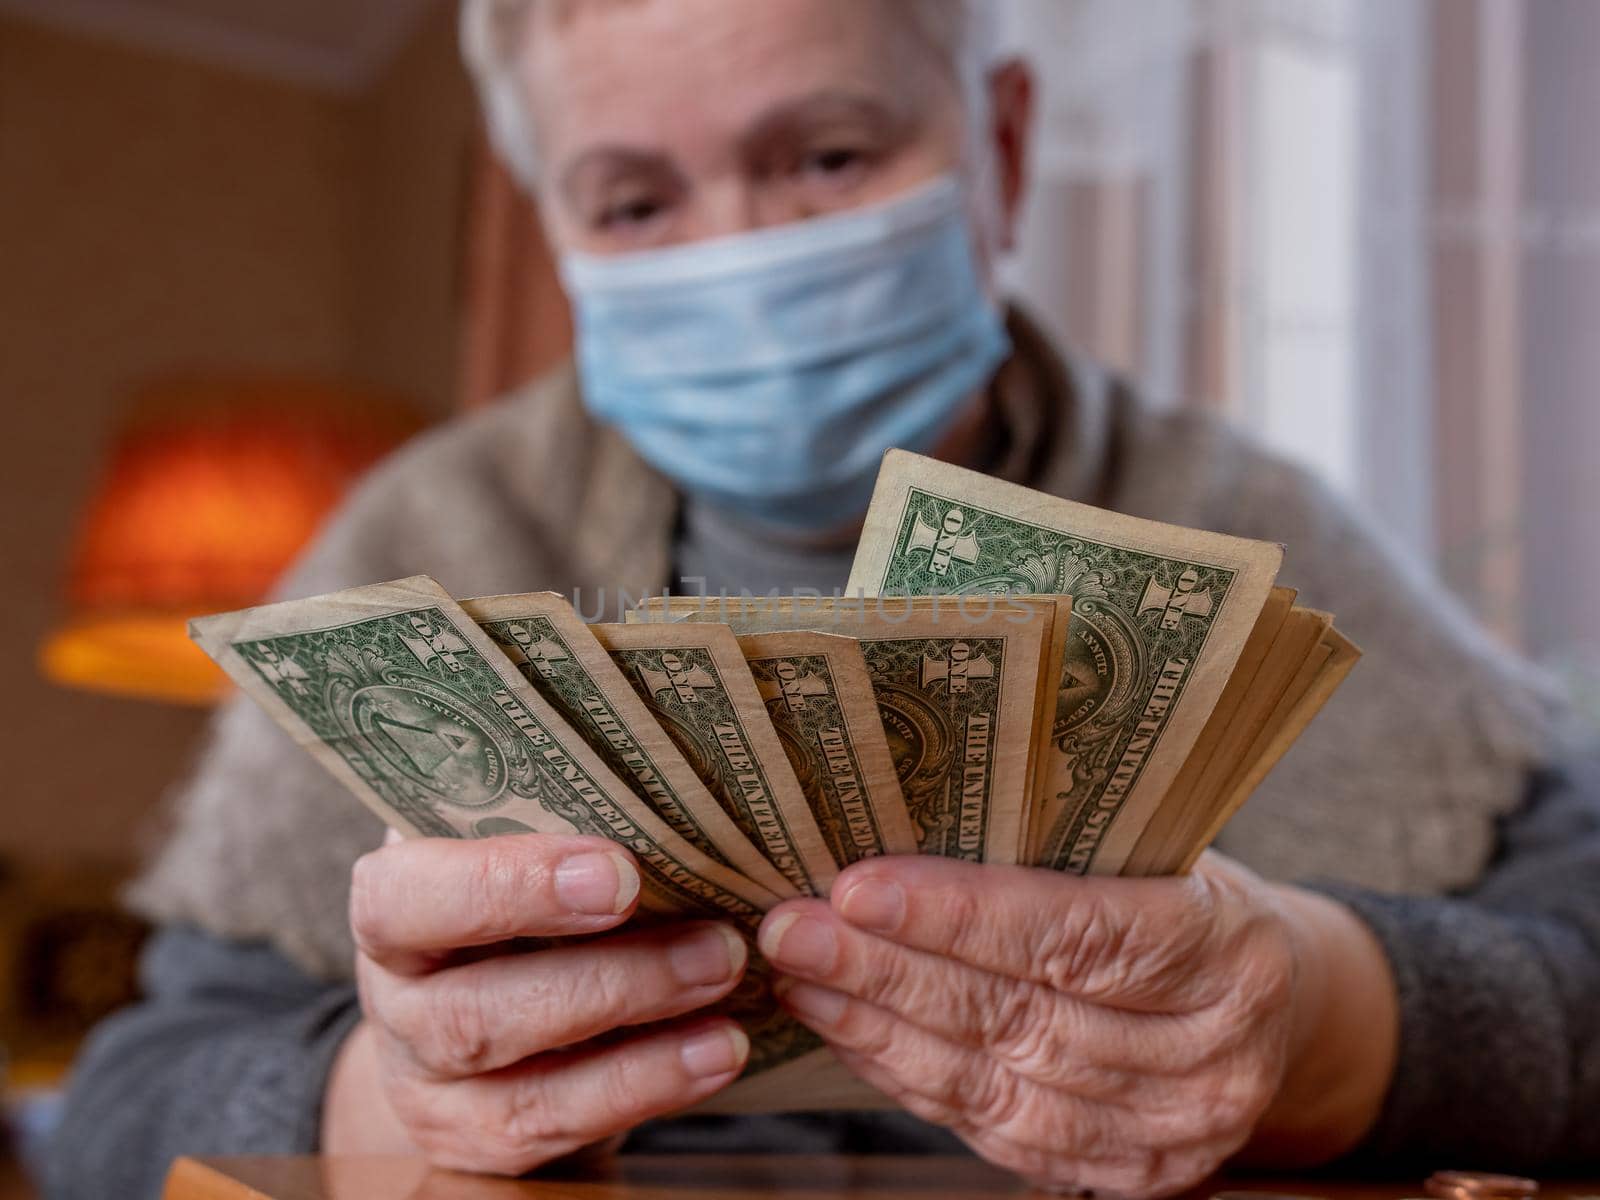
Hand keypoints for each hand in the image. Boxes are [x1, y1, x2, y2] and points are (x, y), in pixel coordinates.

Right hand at [322, 833, 750, 1173]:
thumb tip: (665, 782)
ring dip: (642, 1047)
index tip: (620, 873)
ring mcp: (429, 1089)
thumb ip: (553, 814)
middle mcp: (395, 1004)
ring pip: (525, 1088)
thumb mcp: (509, 839)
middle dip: (610, 980)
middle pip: (477, 1011)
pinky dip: (648, 1089)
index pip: (405, 899)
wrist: (481, 996)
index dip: (506, 888)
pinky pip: (561, 1130)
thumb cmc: (512, 889)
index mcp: (390, 905)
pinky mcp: (479, 1143)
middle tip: (718, 942)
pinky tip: (714, 1053)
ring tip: (727, 993)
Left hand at [759, 853, 1396, 1197]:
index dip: (958, 915)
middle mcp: (1209, 1059)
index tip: (855, 886)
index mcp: (1227, 951)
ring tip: (802, 976)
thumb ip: (1057, 842)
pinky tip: (850, 1031)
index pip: (1076, 934)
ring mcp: (1170, 1133)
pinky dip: (908, 1078)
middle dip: (888, 971)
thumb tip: (898, 811)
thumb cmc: (1187, 893)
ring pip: (995, 1084)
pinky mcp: (1124, 1174)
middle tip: (793, 929)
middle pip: (1021, 1016)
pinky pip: (992, 1132)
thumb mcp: (1156, 844)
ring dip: (880, 1029)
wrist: (1274, 1000)